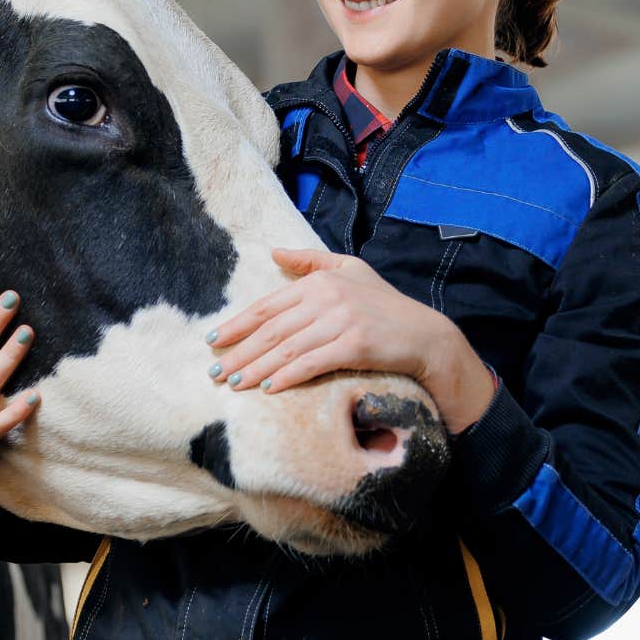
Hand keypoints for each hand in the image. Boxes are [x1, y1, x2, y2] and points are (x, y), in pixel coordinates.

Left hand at [206, 249, 496, 430]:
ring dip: (256, 368)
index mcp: (320, 281)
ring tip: (234, 384)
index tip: (213, 341)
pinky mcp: (355, 345)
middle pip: (272, 329)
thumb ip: (310, 261)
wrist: (425, 335)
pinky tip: (269, 388)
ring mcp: (342, 321)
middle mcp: (328, 297)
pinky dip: (287, 376)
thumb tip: (274, 252)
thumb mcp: (350, 270)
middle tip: (214, 372)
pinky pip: (312, 363)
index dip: (237, 324)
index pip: (269, 305)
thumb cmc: (385, 305)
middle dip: (239, 352)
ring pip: (287, 348)